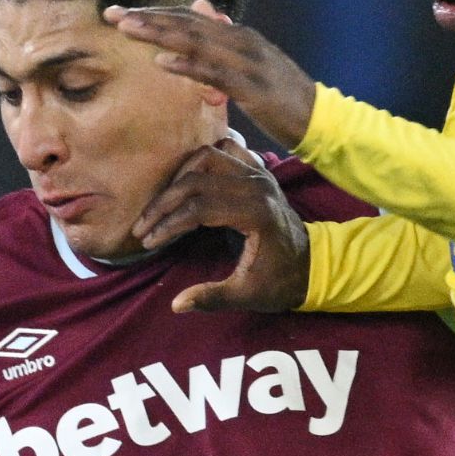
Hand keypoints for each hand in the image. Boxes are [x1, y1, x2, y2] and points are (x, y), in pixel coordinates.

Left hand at [107, 6, 315, 145]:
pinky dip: (188, 65)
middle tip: (113, 14)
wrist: (319, 118)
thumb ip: (224, 41)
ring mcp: (247, 62)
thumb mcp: (250, 65)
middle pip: (187, 23)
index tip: (123, 13)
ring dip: (160, 33)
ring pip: (196, 42)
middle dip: (148, 18)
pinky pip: (213, 73)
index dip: (156, 14)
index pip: (190, 18)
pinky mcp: (251, 86)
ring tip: (128, 29)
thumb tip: (202, 9)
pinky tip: (163, 62)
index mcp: (238, 36)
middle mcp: (241, 41)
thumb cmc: (282, 96)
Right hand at [134, 140, 312, 314]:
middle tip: (143, 226)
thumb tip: (176, 305)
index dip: (169, 224)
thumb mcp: (248, 295)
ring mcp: (259, 173)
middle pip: (196, 180)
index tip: (148, 241)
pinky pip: (224, 149)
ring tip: (162, 205)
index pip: (199, 208)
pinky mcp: (258, 170)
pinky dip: (202, 161)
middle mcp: (258, 185)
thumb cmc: (280, 281)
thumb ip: (212, 298)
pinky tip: (187, 181)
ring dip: (178, 177)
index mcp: (257, 214)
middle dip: (163, 204)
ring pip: (206, 157)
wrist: (311, 264)